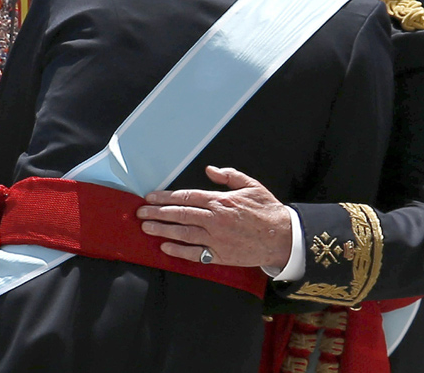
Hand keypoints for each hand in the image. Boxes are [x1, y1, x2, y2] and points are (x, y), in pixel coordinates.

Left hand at [136, 166, 292, 268]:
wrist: (284, 237)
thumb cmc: (267, 210)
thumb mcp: (250, 185)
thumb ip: (228, 176)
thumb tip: (210, 169)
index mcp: (220, 200)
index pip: (185, 197)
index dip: (165, 197)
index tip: (150, 198)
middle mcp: (215, 218)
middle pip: (179, 214)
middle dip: (156, 213)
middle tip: (139, 213)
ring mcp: (217, 238)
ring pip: (183, 233)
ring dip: (162, 230)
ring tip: (146, 227)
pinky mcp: (221, 255)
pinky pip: (195, 253)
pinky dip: (178, 250)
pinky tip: (165, 247)